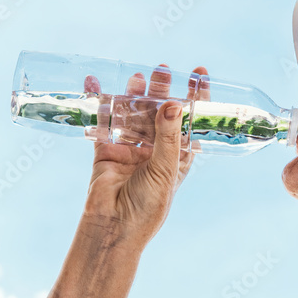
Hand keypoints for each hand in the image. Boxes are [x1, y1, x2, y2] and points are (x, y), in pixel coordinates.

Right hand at [80, 63, 210, 245]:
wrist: (114, 228)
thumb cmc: (148, 206)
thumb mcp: (165, 169)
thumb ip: (168, 136)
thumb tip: (173, 104)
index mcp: (178, 158)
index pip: (190, 122)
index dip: (196, 99)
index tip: (200, 74)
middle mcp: (155, 152)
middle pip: (160, 114)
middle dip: (162, 91)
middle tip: (163, 69)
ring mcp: (130, 150)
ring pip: (134, 115)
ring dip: (135, 95)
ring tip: (137, 76)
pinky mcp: (106, 150)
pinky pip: (104, 122)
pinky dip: (101, 102)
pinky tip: (98, 84)